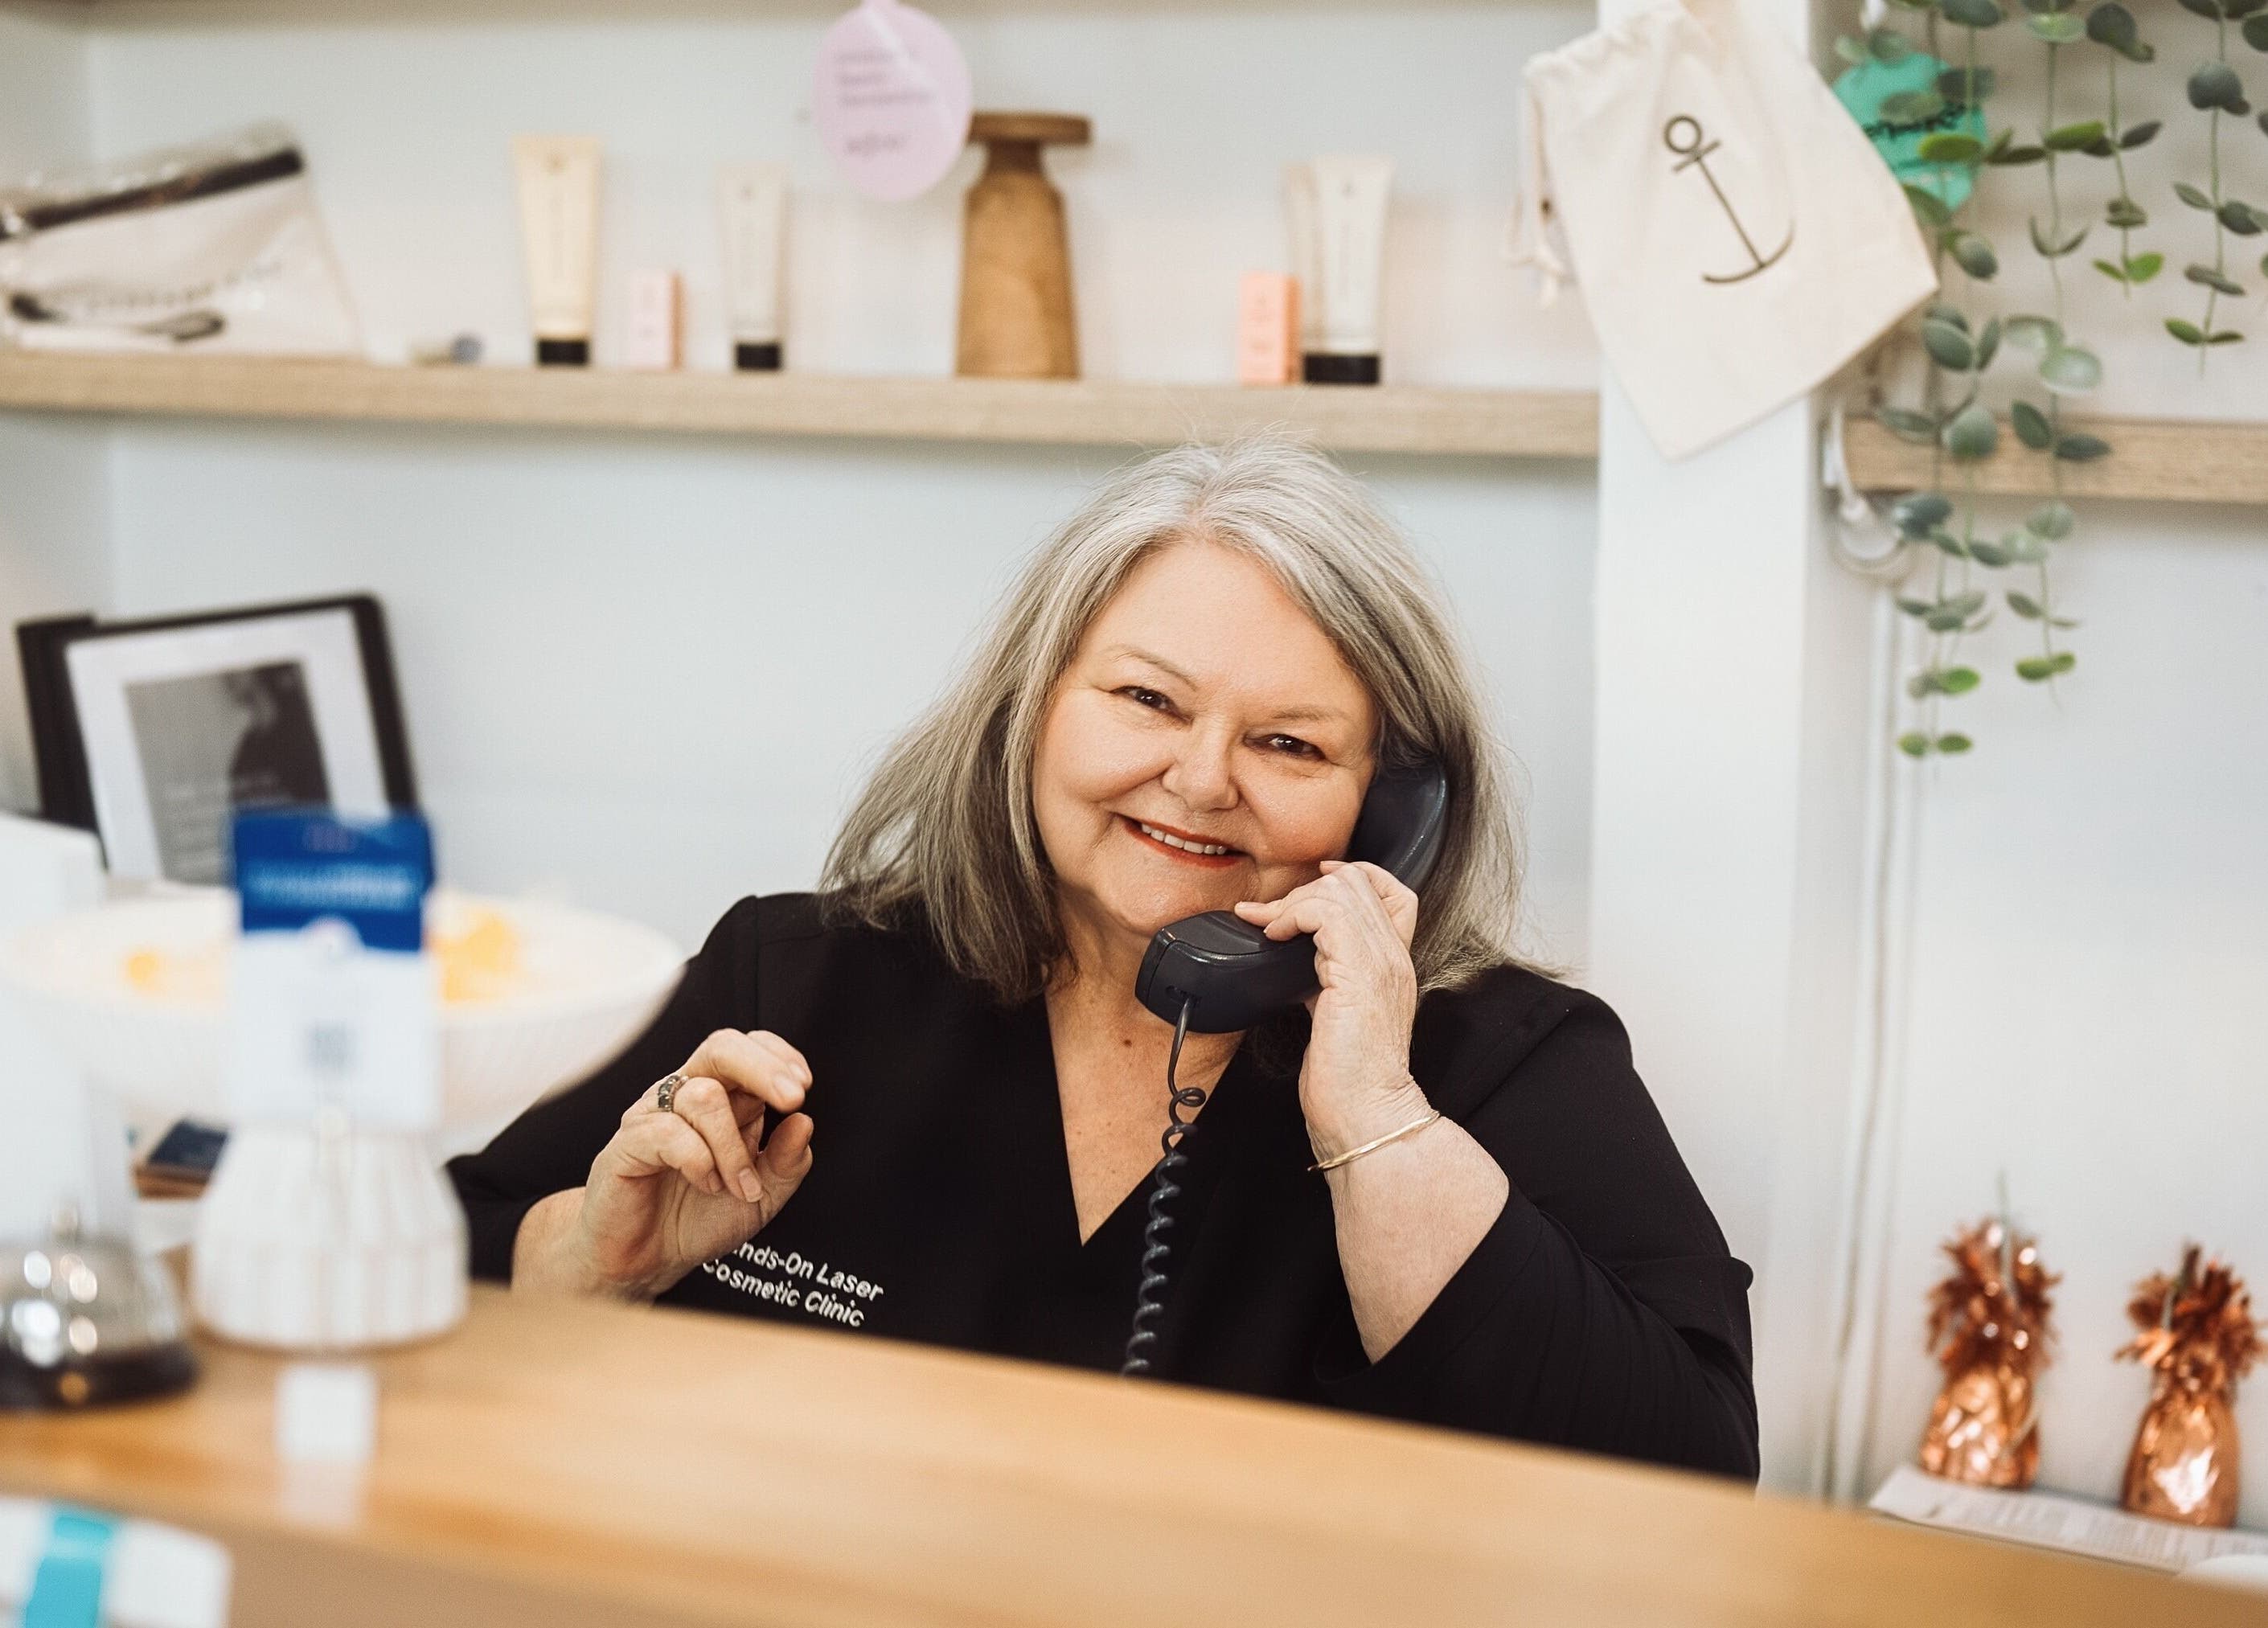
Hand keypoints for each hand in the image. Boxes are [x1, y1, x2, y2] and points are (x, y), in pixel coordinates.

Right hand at [567, 1029, 815, 1298]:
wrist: (648, 1260)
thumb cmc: (700, 1219)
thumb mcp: (763, 1196)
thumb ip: (788, 1161)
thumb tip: (804, 1122)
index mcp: (723, 1098)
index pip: (747, 1047)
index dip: (777, 1056)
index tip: (804, 1087)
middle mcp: (687, 1096)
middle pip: (722, 1048)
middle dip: (763, 1069)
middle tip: (793, 1099)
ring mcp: (654, 1115)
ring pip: (703, 1097)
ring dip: (734, 1148)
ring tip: (742, 1188)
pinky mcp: (628, 1142)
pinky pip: (667, 1132)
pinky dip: (699, 1162)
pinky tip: (707, 1184)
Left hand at [1232, 860, 1428, 1158]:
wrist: (1366, 1116)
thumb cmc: (1349, 1080)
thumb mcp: (1337, 1013)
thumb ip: (1327, 978)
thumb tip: (1293, 955)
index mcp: (1393, 964)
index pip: (1393, 891)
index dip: (1353, 877)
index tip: (1313, 884)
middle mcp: (1394, 956)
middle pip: (1360, 881)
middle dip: (1306, 889)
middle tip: (1273, 918)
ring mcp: (1380, 962)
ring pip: (1341, 889)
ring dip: (1294, 902)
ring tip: (1270, 929)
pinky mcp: (1357, 973)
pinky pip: (1324, 913)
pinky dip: (1291, 915)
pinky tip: (1273, 937)